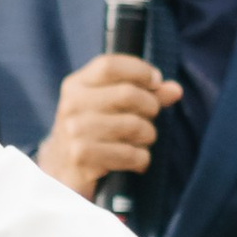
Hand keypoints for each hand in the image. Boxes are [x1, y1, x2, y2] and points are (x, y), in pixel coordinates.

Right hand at [34, 52, 181, 198]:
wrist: (60, 171)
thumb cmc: (92, 133)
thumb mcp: (109, 108)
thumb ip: (143, 94)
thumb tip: (175, 90)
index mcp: (76, 85)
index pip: (109, 65)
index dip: (139, 70)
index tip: (155, 81)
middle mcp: (72, 105)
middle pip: (127, 94)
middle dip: (151, 106)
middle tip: (151, 117)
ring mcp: (75, 131)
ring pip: (133, 125)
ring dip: (148, 135)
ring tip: (142, 141)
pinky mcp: (82, 157)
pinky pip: (130, 154)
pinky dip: (142, 159)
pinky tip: (137, 160)